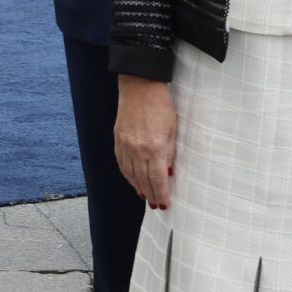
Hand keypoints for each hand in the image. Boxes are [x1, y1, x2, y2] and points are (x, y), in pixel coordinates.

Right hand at [114, 76, 177, 207]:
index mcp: (155, 148)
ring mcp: (125, 145)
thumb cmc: (161, 106)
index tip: (164, 204)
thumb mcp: (173, 130)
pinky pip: (121, 163)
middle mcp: (138, 150)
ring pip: (130, 174)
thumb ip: (170, 153)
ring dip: (138, 187)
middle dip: (150, 195)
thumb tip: (168, 173)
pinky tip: (132, 180)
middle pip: (143, 180)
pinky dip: (127, 175)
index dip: (161, 194)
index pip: (157, 179)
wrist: (140, 87)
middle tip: (155, 204)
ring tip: (144, 196)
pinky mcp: (118, 139)